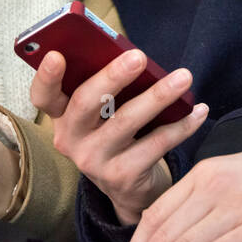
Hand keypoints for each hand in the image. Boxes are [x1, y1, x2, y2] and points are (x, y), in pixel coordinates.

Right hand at [29, 48, 208, 225]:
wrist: (128, 186)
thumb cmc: (115, 132)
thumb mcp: (101, 113)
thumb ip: (106, 88)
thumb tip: (133, 56)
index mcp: (61, 116)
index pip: (43, 96)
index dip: (46, 76)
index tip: (57, 55)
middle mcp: (71, 139)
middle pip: (86, 103)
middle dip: (113, 77)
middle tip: (138, 57)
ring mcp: (94, 161)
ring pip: (126, 122)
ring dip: (158, 96)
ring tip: (183, 77)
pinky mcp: (122, 177)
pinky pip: (155, 145)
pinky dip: (181, 126)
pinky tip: (198, 111)